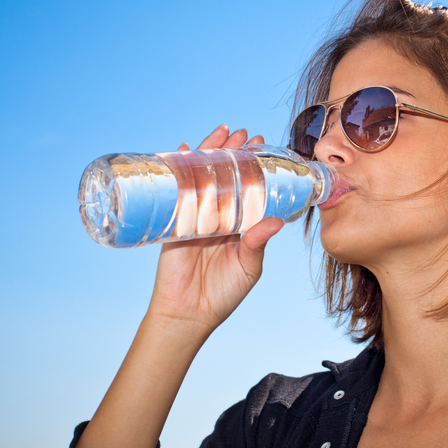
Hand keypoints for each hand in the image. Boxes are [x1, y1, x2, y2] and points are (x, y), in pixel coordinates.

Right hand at [146, 124, 284, 335]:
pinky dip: (177, 169)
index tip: (262, 145)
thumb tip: (274, 220)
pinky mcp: (173, 221)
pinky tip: (182, 149)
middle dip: (233, 151)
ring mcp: (195, 216)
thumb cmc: (223, 293)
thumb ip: (258, 243)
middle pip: (225, 175)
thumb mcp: (249, 267)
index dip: (254, 166)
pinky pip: (175, 191)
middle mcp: (218, 215)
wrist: (188, 314)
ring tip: (221, 133)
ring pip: (202, 177)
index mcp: (239, 224)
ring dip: (209, 152)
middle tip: (243, 133)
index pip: (247, 187)